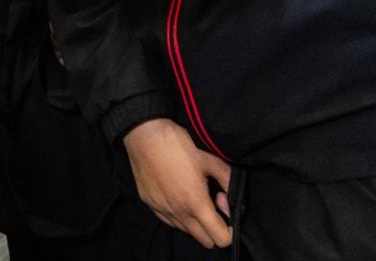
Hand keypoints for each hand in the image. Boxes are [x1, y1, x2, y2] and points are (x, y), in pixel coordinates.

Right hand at [123, 119, 232, 248]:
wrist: (144, 134)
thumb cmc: (178, 145)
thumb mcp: (210, 160)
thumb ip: (228, 182)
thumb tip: (231, 198)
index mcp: (196, 203)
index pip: (221, 239)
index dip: (230, 229)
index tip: (224, 207)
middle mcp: (178, 212)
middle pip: (205, 241)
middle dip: (214, 228)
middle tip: (210, 203)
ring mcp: (161, 209)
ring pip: (186, 231)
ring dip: (194, 222)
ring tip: (192, 197)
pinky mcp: (149, 203)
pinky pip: (169, 221)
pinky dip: (178, 216)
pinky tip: (177, 195)